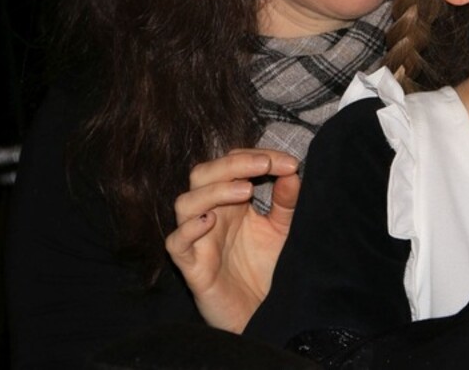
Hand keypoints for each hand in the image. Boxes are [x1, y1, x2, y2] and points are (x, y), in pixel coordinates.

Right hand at [165, 149, 299, 331]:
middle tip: (265, 165)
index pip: (232, 163)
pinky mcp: (191, 266)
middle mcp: (210, 213)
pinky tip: (210, 221)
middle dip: (233, 164)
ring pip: (185, 202)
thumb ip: (286, 201)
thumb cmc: (262, 267)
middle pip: (203, 174)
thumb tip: (292, 171)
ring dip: (214, 191)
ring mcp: (198, 239)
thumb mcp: (280, 230)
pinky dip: (189, 228)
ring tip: (246, 191)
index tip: (290, 163)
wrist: (258, 312)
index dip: (257, 156)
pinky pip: (176, 242)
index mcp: (230, 200)